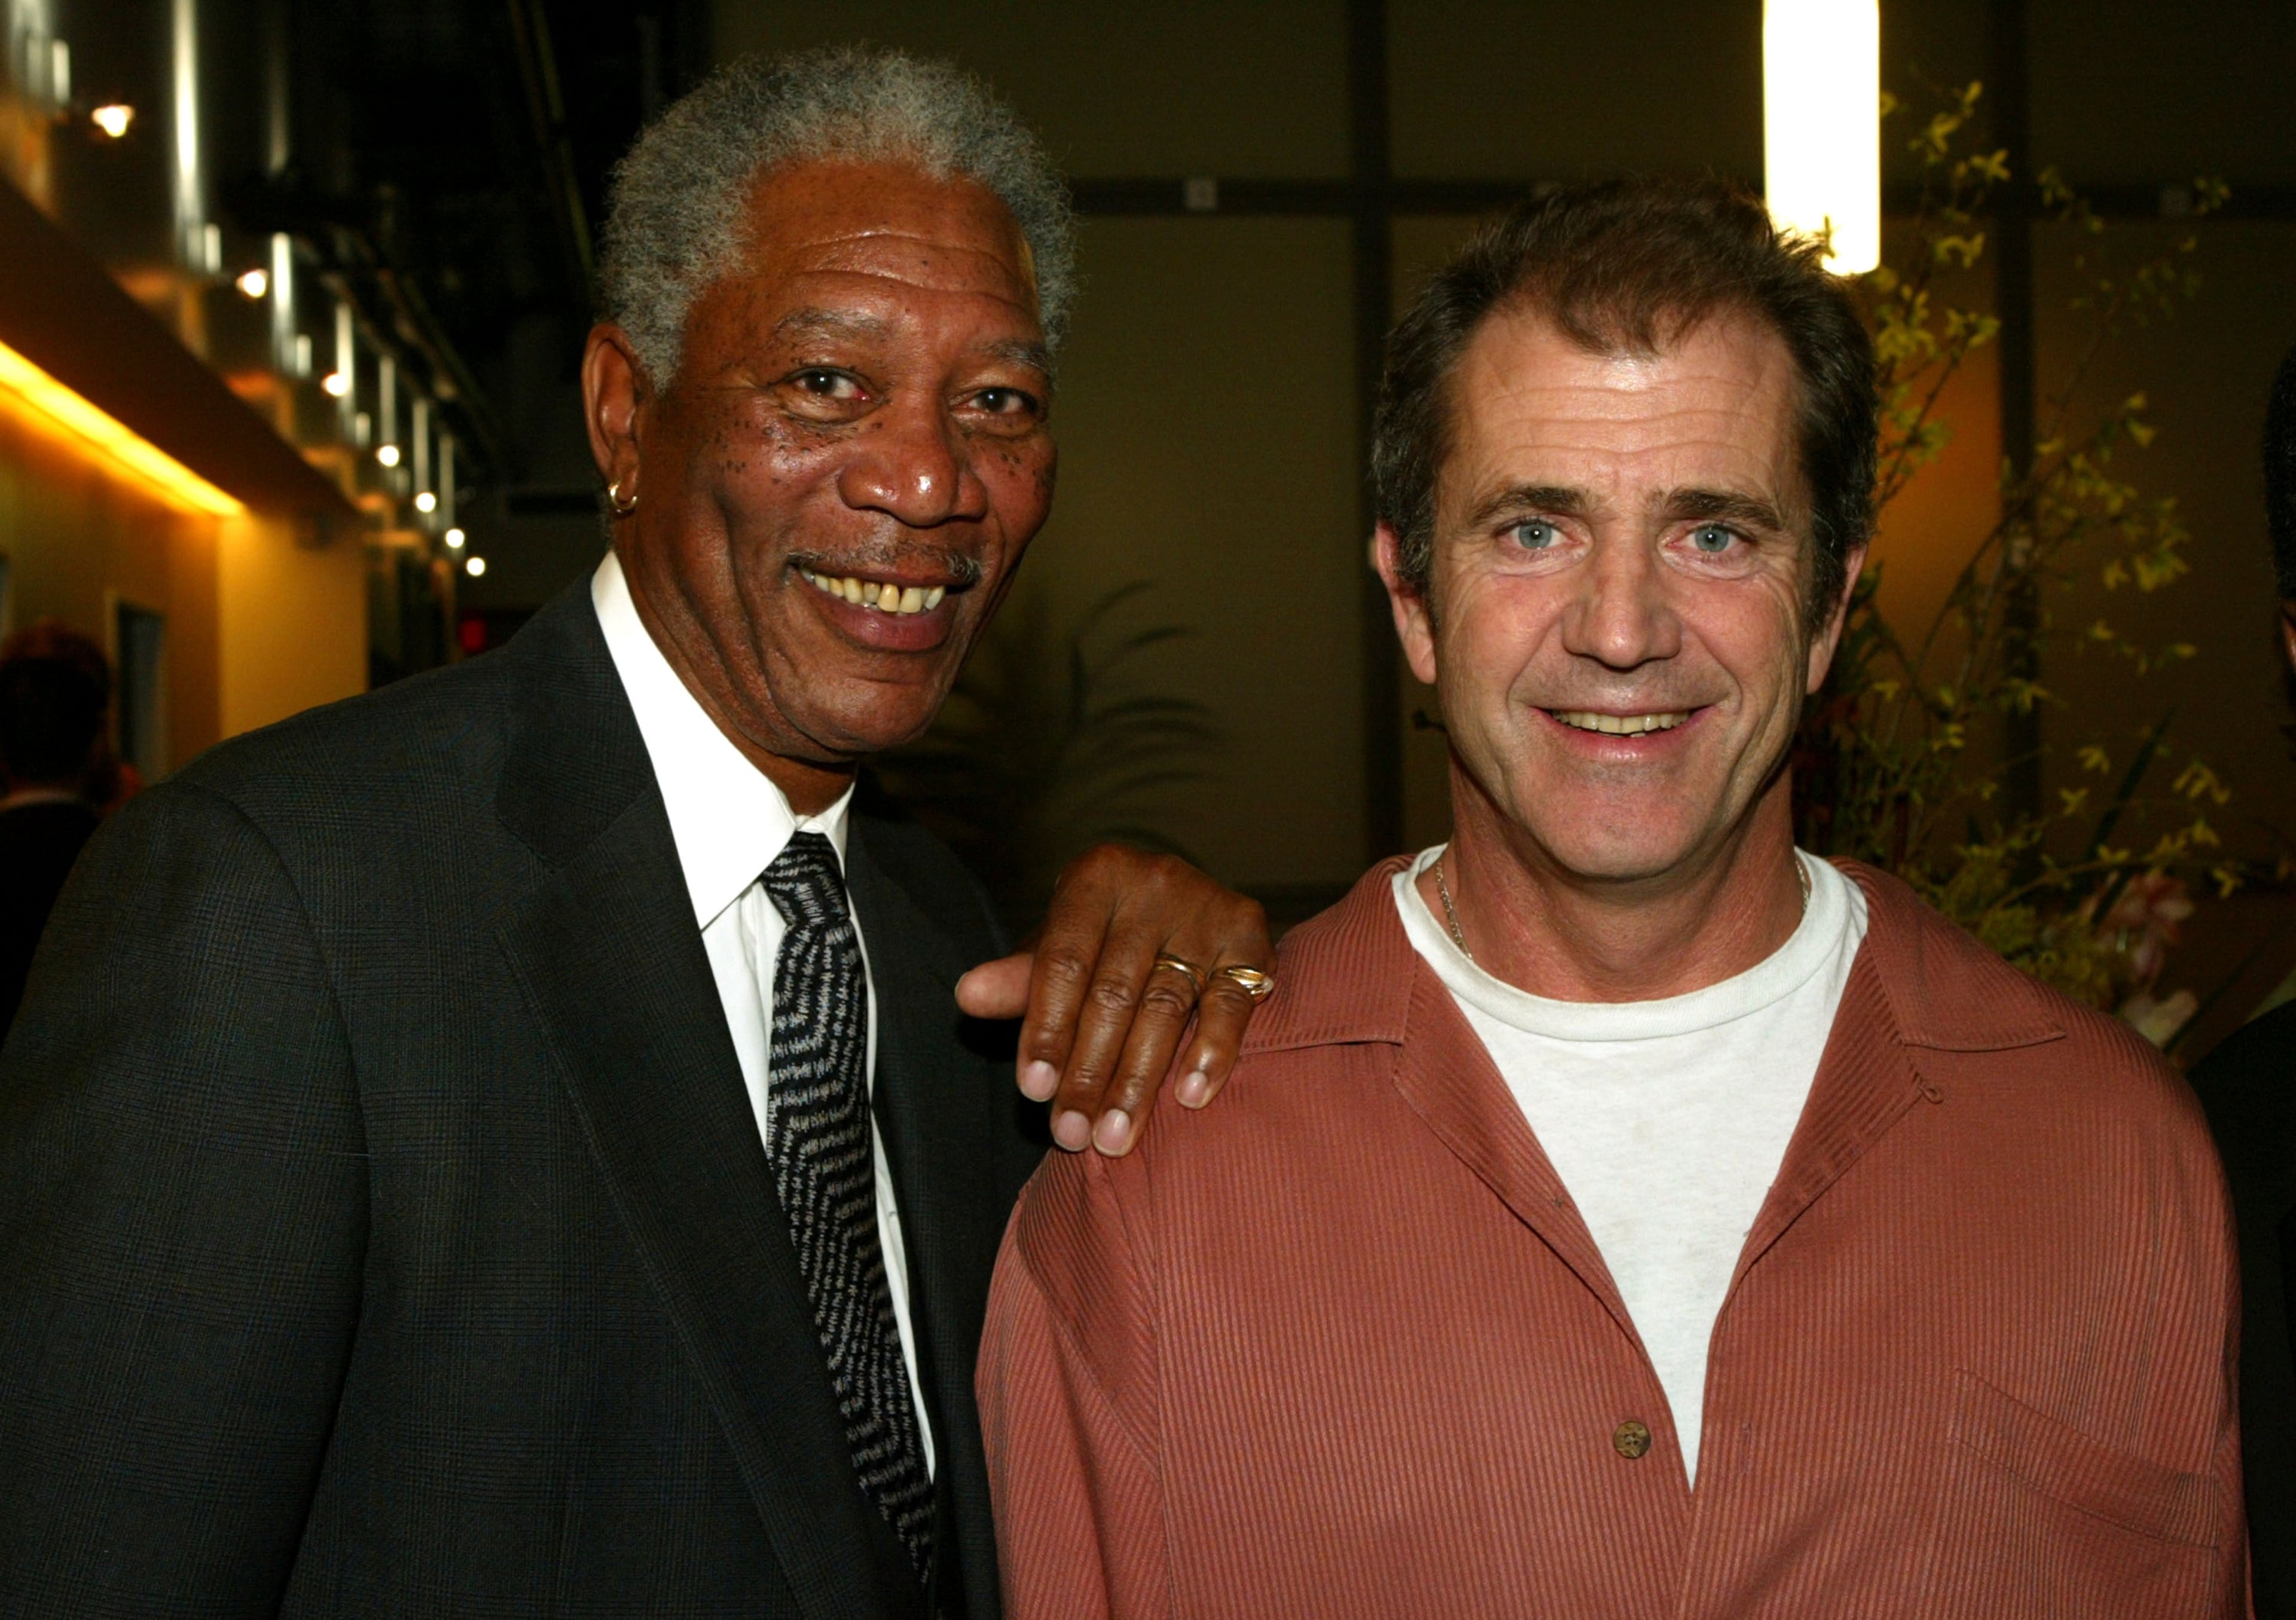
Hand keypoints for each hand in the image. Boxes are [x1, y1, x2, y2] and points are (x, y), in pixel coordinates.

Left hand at [954, 846, 1270, 1157]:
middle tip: (1072, 1134)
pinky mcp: (1249, 934)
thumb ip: (1022, 979)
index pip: (1063, 962)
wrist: (1187, 906)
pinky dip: (1212, 1051)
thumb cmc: (1107, 938)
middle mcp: (1154, 882)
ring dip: (1139, 1079)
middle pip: (1113, 991)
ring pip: (1167, 1005)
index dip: (1046, 1028)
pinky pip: (1231, 1002)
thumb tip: (968, 995)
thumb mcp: (1062, 950)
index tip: (1033, 1091)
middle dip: (1089, 1070)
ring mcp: (1206, 907)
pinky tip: (1191, 1096)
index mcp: (1095, 876)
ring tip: (1116, 1137)